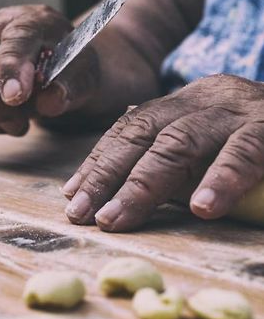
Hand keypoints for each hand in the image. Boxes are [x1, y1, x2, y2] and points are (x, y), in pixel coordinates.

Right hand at [0, 5, 99, 135]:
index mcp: (31, 21)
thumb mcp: (83, 75)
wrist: (52, 63)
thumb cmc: (69, 66)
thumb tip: (50, 102)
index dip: (11, 69)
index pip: (14, 40)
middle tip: (19, 128)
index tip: (15, 99)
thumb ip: (71, 86)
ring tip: (14, 127)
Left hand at [62, 74, 263, 230]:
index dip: (97, 161)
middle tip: (83, 212)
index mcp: (179, 105)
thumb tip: (108, 172)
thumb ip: (163, 158)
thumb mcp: (199, 145)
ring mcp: (236, 110)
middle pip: (141, 134)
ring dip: (144, 185)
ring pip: (179, 142)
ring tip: (117, 217)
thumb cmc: (247, 138)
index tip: (73, 194)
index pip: (127, 130)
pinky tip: (202, 208)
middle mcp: (201, 101)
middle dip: (106, 174)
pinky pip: (246, 151)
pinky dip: (222, 179)